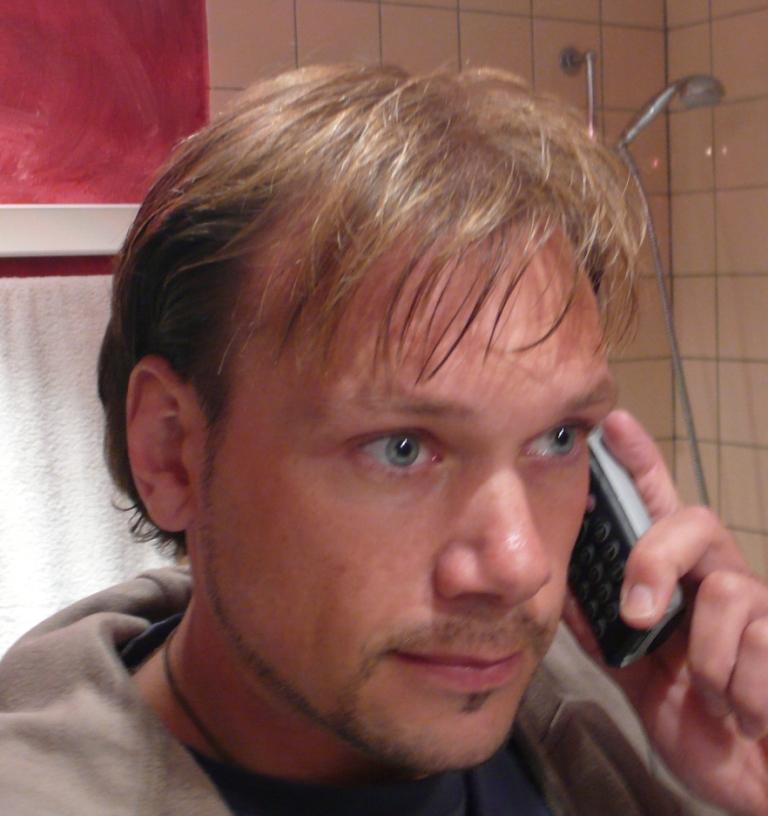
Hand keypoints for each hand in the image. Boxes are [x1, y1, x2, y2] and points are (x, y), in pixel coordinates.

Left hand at [563, 410, 767, 814]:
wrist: (752, 776)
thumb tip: (560, 594)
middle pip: (695, 521)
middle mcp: (716, 579)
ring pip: (728, 591)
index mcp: (675, 581)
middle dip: (658, 560)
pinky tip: (741, 711)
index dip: (640, 462)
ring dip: (708, 659)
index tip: (614, 424)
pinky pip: (756, 641)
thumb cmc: (696, 718)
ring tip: (709, 693)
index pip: (660, 506)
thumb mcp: (634, 672)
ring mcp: (757, 606)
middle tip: (638, 614)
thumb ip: (603, 631)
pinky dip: (736, 690)